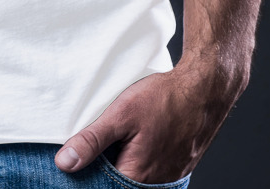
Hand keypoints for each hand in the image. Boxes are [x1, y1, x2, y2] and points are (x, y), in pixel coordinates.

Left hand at [53, 58, 247, 182]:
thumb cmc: (165, 100)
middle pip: (118, 183)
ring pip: (134, 178)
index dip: (86, 174)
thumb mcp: (121, 114)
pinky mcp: (177, 168)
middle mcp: (155, 185)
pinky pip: (150, 172)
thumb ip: (92, 140)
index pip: (101, 186)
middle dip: (103, 168)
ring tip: (117, 139)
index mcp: (136, 177)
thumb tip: (64, 163)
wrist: (205, 90)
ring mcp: (169, 178)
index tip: (75, 161)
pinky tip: (133, 140)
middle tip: (97, 144)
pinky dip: (138, 159)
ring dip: (121, 162)